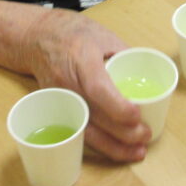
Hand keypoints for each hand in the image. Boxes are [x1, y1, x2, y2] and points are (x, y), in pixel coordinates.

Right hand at [22, 8, 148, 161]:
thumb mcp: (103, 35)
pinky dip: (99, 143)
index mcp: (82, 58)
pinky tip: (116, 150)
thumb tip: (150, 75)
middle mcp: (68, 82)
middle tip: (146, 135)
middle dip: (122, 131)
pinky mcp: (59, 109)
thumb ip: (125, 55)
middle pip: (94, 114)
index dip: (116, 105)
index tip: (137, 115)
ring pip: (85, 129)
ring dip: (112, 146)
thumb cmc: (74, 33)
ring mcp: (61, 98)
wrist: (36, 37)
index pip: (97, 87)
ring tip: (136, 152)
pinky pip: (79, 130)